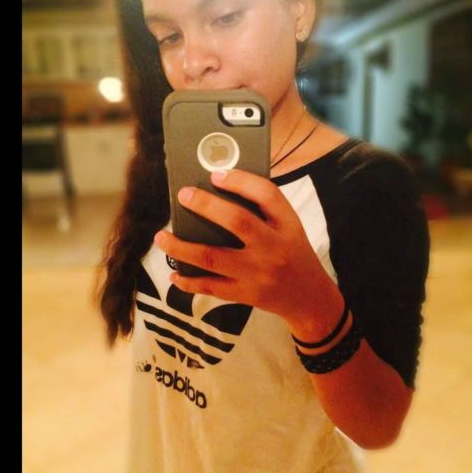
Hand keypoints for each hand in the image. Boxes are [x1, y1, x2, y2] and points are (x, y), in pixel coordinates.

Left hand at [154, 169, 343, 334]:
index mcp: (287, 225)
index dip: (240, 180)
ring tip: (162, 237)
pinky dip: (189, 282)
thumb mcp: (290, 228)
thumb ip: (265, 210)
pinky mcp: (245, 294)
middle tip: (183, 196)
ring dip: (182, 247)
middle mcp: (273, 248)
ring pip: (213, 257)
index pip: (267, 195)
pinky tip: (174, 275)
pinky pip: (211, 288)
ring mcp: (257, 274)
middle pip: (238, 221)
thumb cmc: (294, 255)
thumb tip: (221, 188)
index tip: (216, 174)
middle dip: (206, 206)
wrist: (309, 298)